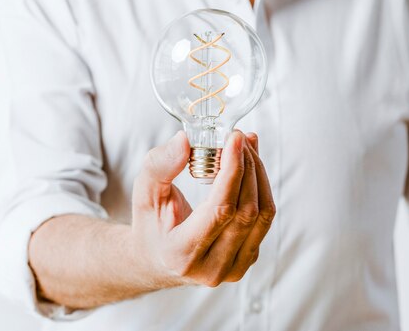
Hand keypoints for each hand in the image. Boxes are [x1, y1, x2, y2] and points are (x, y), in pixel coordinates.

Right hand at [131, 130, 274, 286]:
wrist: (156, 259)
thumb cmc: (149, 223)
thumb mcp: (144, 192)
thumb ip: (160, 165)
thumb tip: (185, 139)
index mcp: (181, 253)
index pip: (220, 210)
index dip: (232, 171)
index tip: (234, 139)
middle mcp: (211, 269)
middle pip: (246, 210)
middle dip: (247, 167)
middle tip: (238, 137)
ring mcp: (233, 269)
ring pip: (262, 215)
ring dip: (258, 174)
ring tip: (245, 147)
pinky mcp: (247, 260)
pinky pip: (264, 220)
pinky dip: (261, 188)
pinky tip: (249, 166)